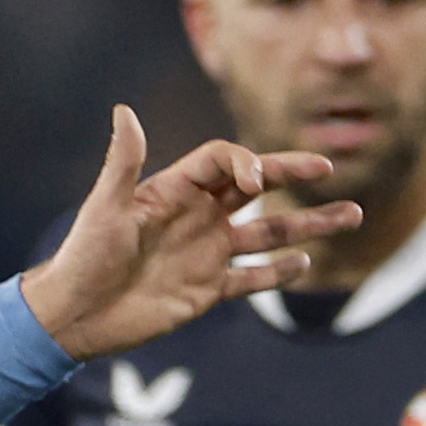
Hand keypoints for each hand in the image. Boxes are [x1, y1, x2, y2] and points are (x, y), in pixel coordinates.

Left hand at [19, 110, 358, 360]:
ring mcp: (206, 253)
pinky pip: (252, 278)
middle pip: (256, 188)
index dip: (245, 163)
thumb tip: (123, 111)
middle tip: (329, 168)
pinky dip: (279, 273)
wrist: (75, 314)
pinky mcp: (207, 291)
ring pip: (268, 232)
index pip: (224, 161)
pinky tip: (307, 262)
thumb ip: (122, 161)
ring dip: (308, 224)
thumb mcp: (104, 207)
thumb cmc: (83, 255)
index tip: (255, 181)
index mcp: (176, 190)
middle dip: (293, 175)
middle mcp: (198, 216)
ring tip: (350, 214)